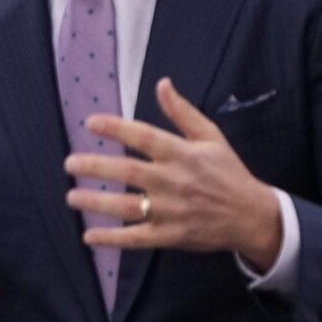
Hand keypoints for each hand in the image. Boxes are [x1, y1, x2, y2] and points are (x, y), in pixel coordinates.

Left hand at [67, 78, 284, 269]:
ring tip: (72, 197)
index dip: (115, 128)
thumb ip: (183, 113)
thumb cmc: (229, 173)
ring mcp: (171, 210)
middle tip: (70, 164)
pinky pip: (136, 238)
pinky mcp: (171, 235)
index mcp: (182, 154)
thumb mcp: (211, 137)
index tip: (90, 123)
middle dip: (94, 167)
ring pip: (126, 206)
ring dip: (96, 202)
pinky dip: (112, 238)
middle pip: (126, 172)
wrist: (252, 216)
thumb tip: (162, 84)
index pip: (143, 137)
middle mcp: (173, 181)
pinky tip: (90, 236)